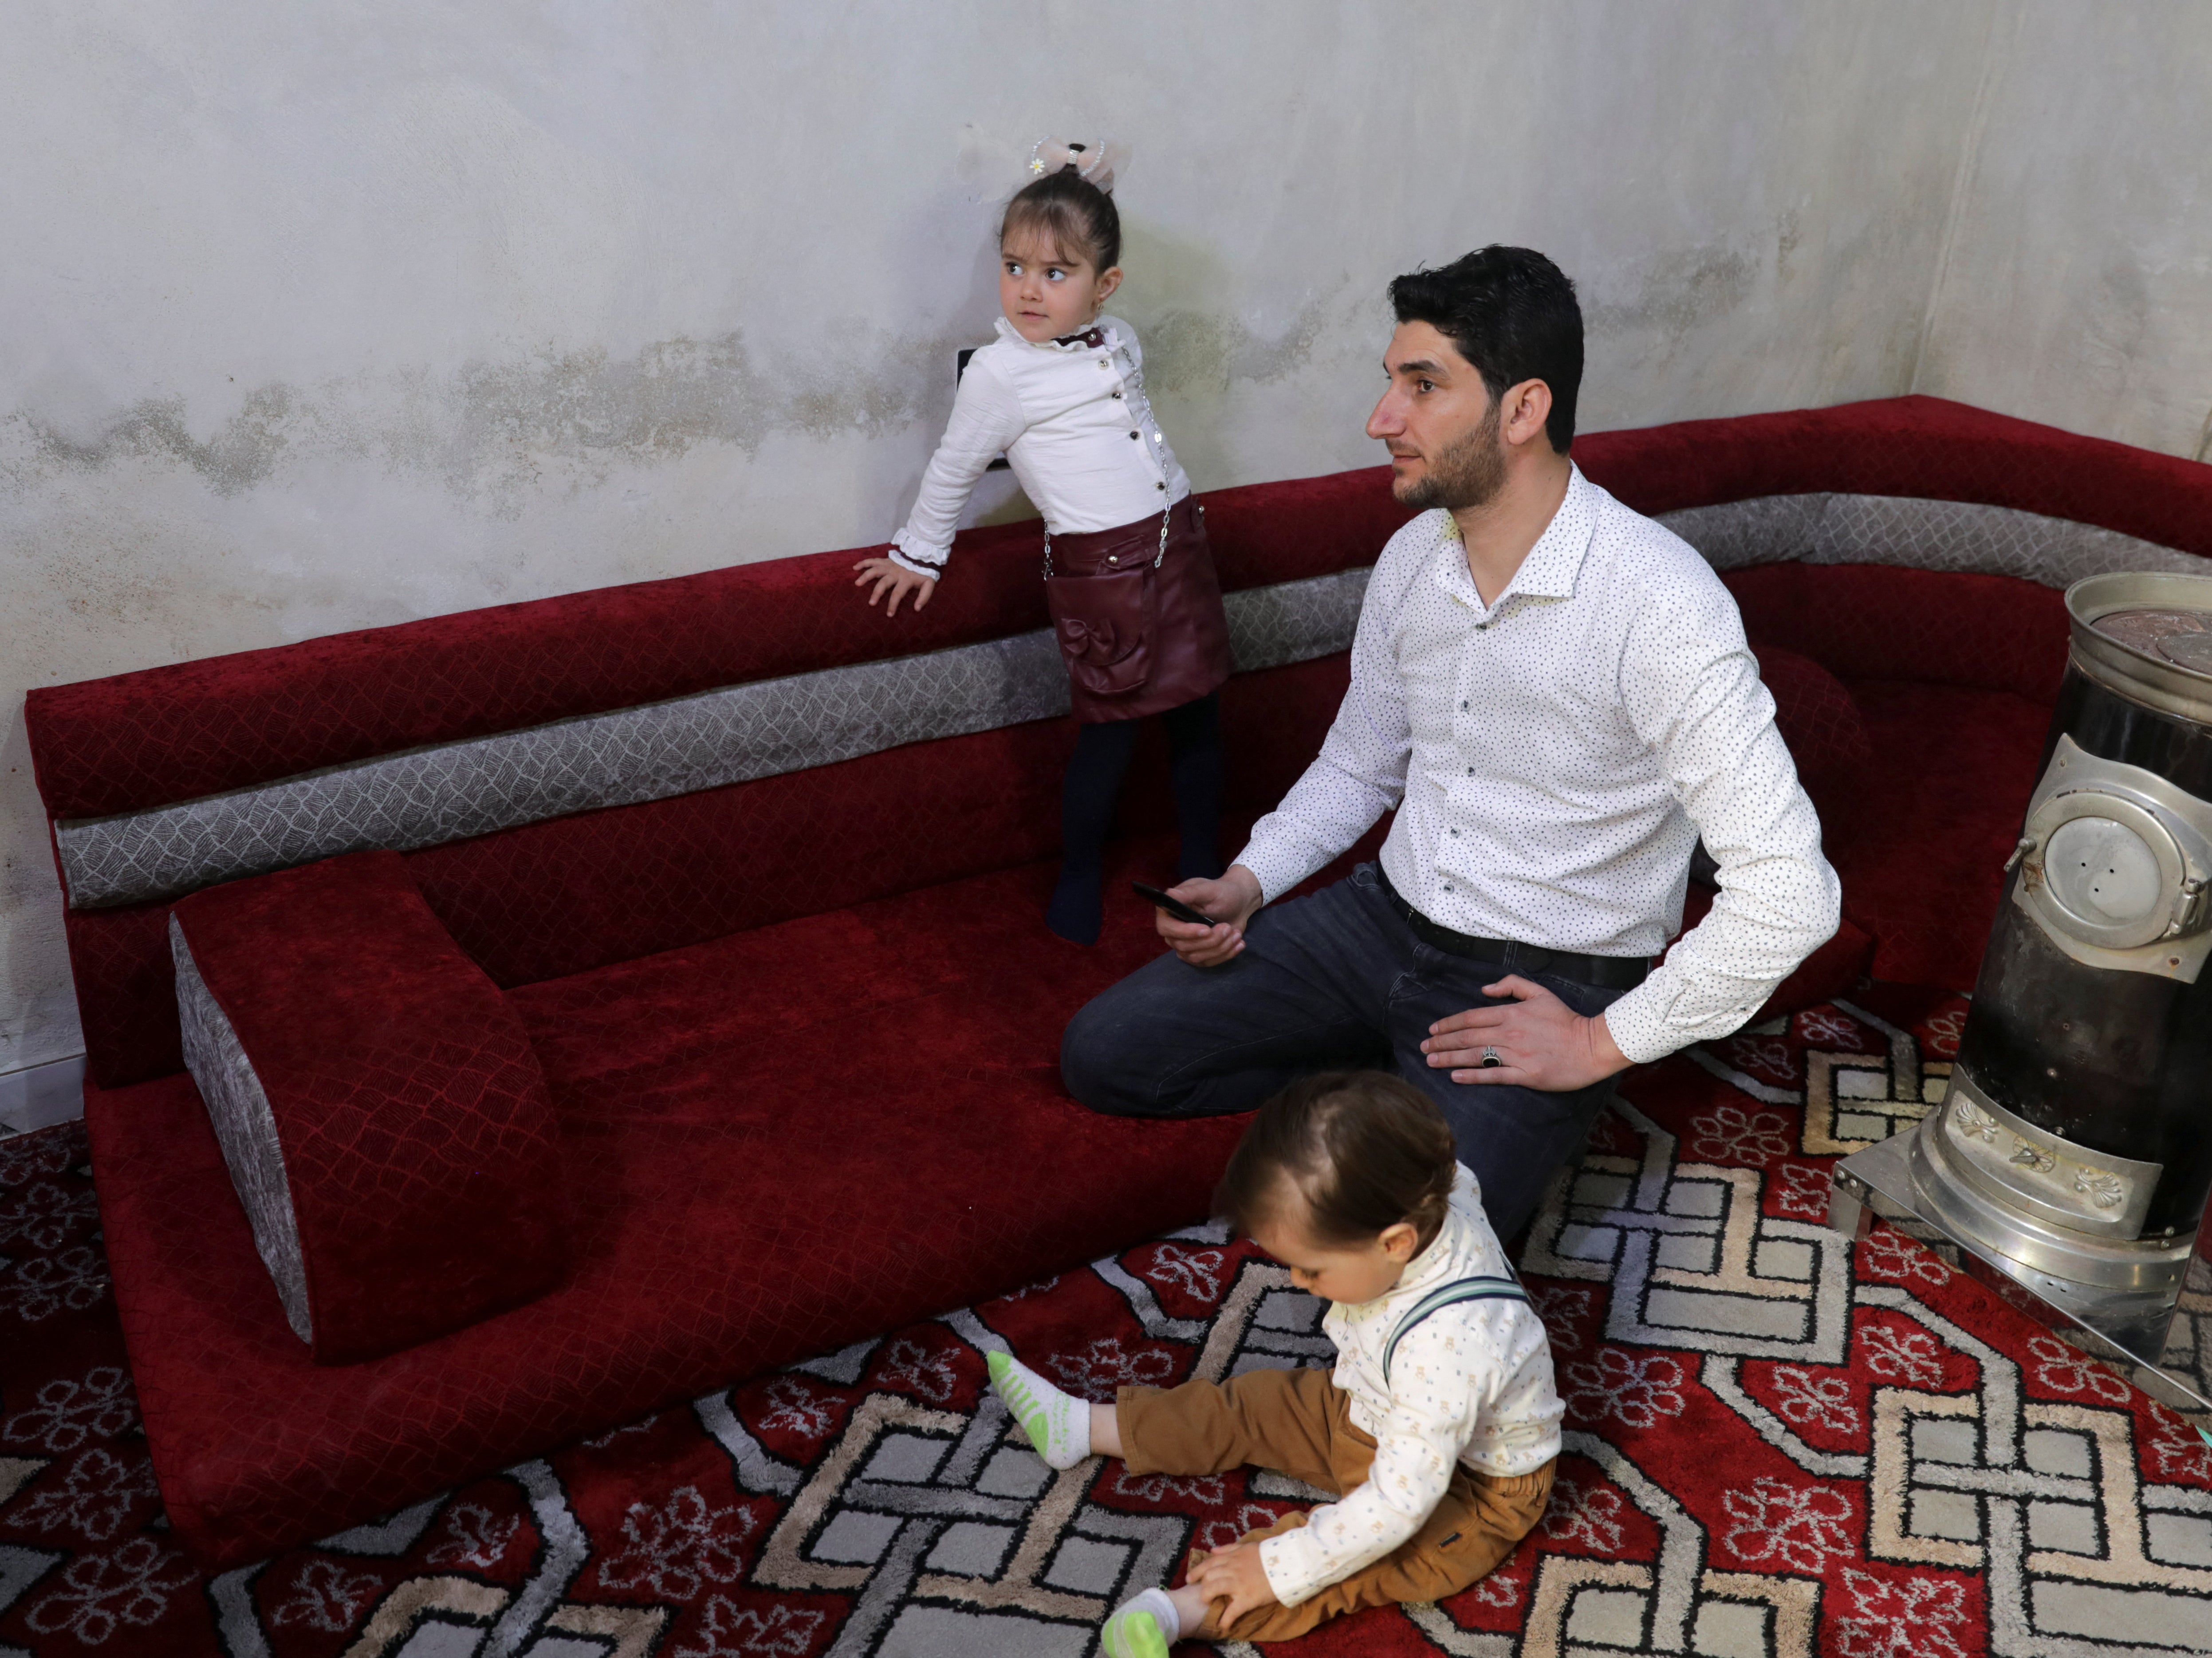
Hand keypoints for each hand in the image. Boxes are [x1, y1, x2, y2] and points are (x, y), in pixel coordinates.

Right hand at [852, 556, 935, 617]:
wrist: (922, 555)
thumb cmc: (924, 572)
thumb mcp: (929, 584)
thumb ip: (924, 596)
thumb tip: (917, 609)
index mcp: (905, 579)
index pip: (897, 594)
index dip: (893, 604)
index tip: (888, 614)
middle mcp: (895, 572)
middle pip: (883, 583)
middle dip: (877, 593)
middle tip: (871, 603)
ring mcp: (889, 565)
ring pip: (875, 570)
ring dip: (866, 577)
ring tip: (857, 584)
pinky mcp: (885, 560)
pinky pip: (873, 560)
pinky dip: (864, 563)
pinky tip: (855, 568)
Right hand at [1156, 865, 1263, 966]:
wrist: (1238, 904)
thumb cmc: (1222, 892)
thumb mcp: (1208, 889)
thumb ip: (1189, 893)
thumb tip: (1170, 893)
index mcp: (1170, 911)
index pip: (1166, 928)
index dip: (1185, 932)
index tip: (1206, 929)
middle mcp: (1173, 930)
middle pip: (1183, 946)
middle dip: (1209, 940)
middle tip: (1228, 927)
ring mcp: (1184, 944)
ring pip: (1196, 957)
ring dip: (1219, 948)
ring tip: (1236, 933)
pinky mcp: (1198, 954)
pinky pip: (1207, 962)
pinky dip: (1225, 955)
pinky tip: (1238, 943)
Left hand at [1184, 1538, 1276, 1631]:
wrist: (1287, 1564)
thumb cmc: (1268, 1555)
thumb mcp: (1247, 1546)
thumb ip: (1228, 1548)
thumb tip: (1212, 1550)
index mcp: (1233, 1557)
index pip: (1209, 1563)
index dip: (1197, 1571)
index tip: (1189, 1578)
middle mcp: (1232, 1569)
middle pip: (1209, 1576)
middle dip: (1203, 1585)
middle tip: (1203, 1594)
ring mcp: (1239, 1583)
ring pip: (1214, 1588)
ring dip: (1207, 1597)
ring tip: (1208, 1604)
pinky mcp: (1247, 1598)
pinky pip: (1232, 1610)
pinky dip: (1226, 1619)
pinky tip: (1223, 1625)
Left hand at [1421, 974, 1630, 1088]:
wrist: (1592, 1046)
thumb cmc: (1566, 1020)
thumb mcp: (1540, 993)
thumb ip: (1511, 986)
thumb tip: (1484, 990)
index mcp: (1511, 1013)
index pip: (1471, 1018)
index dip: (1449, 1024)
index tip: (1433, 1030)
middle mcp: (1509, 1034)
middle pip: (1467, 1037)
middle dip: (1441, 1042)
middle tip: (1423, 1047)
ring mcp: (1517, 1056)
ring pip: (1475, 1056)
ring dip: (1449, 1058)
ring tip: (1430, 1061)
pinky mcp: (1526, 1075)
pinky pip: (1493, 1076)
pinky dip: (1472, 1076)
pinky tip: (1454, 1076)